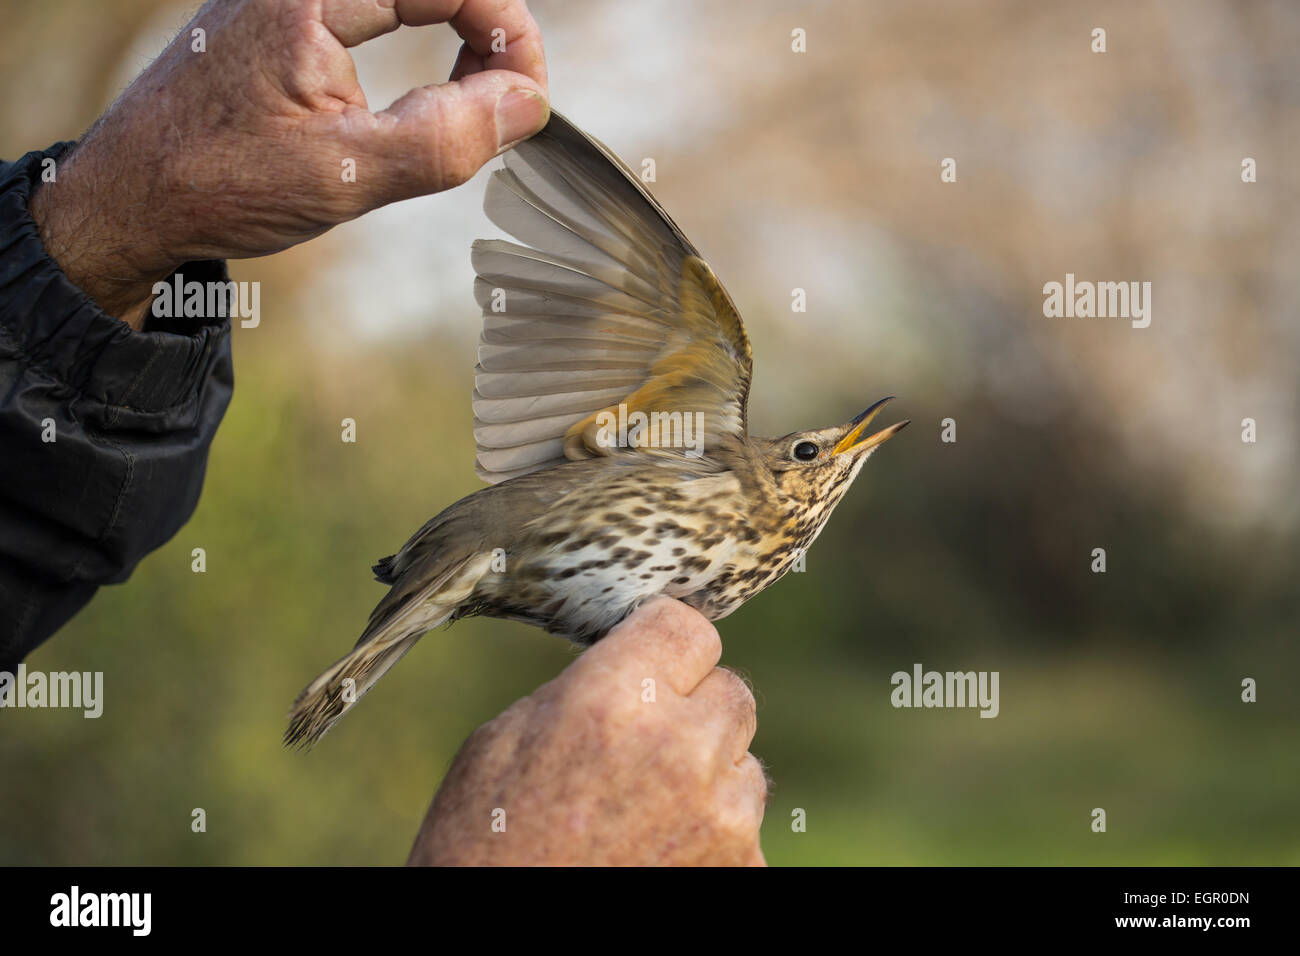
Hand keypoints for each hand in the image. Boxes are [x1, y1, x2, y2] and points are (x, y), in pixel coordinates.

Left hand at [29, 0, 548, 326]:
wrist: (131, 199)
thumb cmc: (220, 185)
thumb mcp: (348, 175)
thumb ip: (447, 138)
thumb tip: (526, 103)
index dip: (509, 32)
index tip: (530, 98)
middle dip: (489, 29)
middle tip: (512, 100)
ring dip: (459, 34)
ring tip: (480, 102)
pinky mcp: (286, 17)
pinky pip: (378, 5)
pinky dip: (423, 40)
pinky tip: (434, 92)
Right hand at [408, 598, 768, 865]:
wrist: (501, 943)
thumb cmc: (482, 844)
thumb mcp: (503, 739)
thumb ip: (584, 689)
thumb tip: (631, 663)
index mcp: (617, 699)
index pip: (686, 626)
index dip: (665, 643)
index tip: (651, 660)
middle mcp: (682, 747)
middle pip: (730, 691)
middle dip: (693, 710)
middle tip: (644, 743)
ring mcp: (722, 815)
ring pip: (744, 763)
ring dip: (708, 774)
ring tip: (643, 808)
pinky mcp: (743, 868)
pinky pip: (745, 827)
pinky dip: (712, 835)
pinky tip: (655, 850)